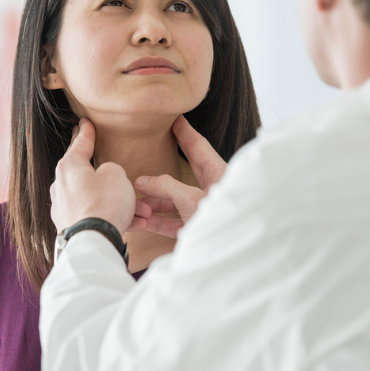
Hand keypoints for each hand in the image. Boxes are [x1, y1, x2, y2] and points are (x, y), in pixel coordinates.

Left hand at [50, 118, 149, 234]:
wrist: (95, 241)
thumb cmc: (105, 203)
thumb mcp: (116, 174)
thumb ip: (111, 169)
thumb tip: (106, 176)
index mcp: (69, 167)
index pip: (79, 144)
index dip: (86, 132)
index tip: (85, 123)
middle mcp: (62, 187)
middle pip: (91, 176)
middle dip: (116, 181)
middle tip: (127, 179)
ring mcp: (65, 209)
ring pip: (99, 200)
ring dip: (123, 204)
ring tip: (145, 211)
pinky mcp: (72, 227)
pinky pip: (98, 217)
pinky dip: (116, 218)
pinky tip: (137, 223)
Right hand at [133, 115, 226, 237]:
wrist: (233, 253)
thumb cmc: (221, 222)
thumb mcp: (191, 199)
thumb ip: (166, 187)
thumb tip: (143, 181)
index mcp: (218, 175)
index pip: (198, 146)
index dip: (184, 131)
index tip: (175, 118)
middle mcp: (212, 191)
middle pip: (185, 171)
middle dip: (165, 165)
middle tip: (153, 147)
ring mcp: (205, 210)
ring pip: (176, 201)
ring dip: (156, 201)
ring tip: (136, 199)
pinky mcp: (198, 229)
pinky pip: (175, 222)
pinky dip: (160, 221)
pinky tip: (145, 220)